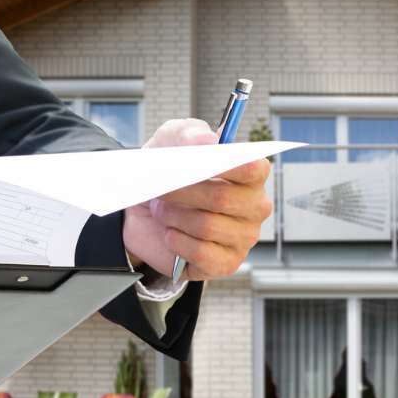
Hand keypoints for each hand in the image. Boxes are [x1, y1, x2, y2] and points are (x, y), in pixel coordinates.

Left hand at [123, 118, 272, 280]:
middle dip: (184, 192)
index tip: (201, 161)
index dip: (229, 164)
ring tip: (163, 212)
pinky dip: (178, 242)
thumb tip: (209, 141)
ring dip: (175, 217)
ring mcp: (243, 237)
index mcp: (251, 174)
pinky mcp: (225, 263)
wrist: (143, 212)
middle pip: (223, 198)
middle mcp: (254, 206)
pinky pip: (201, 253)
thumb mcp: (170, 142)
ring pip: (207, 226)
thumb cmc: (168, 172)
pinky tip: (171, 235)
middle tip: (162, 189)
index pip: (255, 168)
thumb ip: (189, 134)